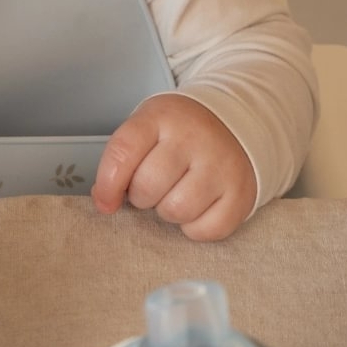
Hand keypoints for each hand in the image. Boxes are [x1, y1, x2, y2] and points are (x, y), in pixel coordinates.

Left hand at [91, 94, 256, 240]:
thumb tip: (104, 200)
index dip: (107, 184)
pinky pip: (206, 229)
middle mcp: (194, 137)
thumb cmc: (179, 135)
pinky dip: (195, 228)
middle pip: (148, 186)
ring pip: (177, 211)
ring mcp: (222, 164)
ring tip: (175, 195)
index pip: (123, 152)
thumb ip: (121, 159)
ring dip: (168, 212)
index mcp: (162, 116)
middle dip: (141, 196)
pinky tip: (197, 208)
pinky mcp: (242, 193)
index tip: (105, 201)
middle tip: (151, 188)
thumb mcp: (147, 129)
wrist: (236, 127)